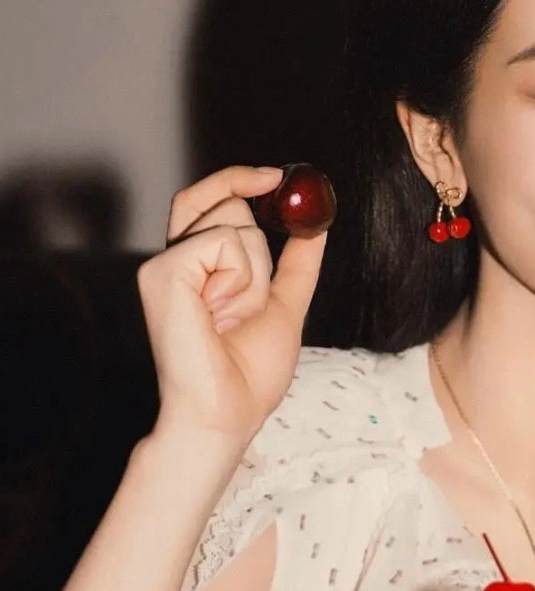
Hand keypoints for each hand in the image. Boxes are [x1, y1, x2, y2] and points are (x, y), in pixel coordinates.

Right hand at [136, 165, 326, 450]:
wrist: (226, 413)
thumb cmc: (246, 375)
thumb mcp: (286, 306)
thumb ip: (297, 265)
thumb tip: (316, 226)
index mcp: (197, 266)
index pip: (210, 199)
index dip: (239, 179)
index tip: (278, 176)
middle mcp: (174, 259)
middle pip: (227, 203)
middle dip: (258, 254)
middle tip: (249, 304)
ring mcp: (163, 264)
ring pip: (234, 223)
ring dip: (253, 275)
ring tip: (230, 319)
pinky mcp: (162, 271)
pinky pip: (225, 243)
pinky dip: (240, 281)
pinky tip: (219, 317)